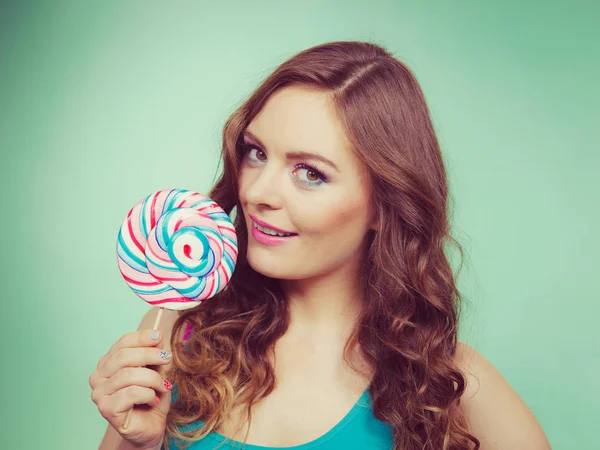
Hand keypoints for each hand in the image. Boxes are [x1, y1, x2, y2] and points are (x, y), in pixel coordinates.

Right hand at [89, 329, 173, 448]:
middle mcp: (98, 377)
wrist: (152, 426)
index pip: (122, 343)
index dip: (141, 337)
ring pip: (129, 375)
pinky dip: (148, 394)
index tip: (159, 336)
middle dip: (150, 354)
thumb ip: (153, 354)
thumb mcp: (155, 370)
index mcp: (108, 363)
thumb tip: (157, 335)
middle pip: (123, 356)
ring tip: (163, 386)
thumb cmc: (151, 397)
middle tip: (167, 357)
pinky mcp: (106, 408)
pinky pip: (131, 393)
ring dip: (153, 379)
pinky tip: (152, 400)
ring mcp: (99, 393)